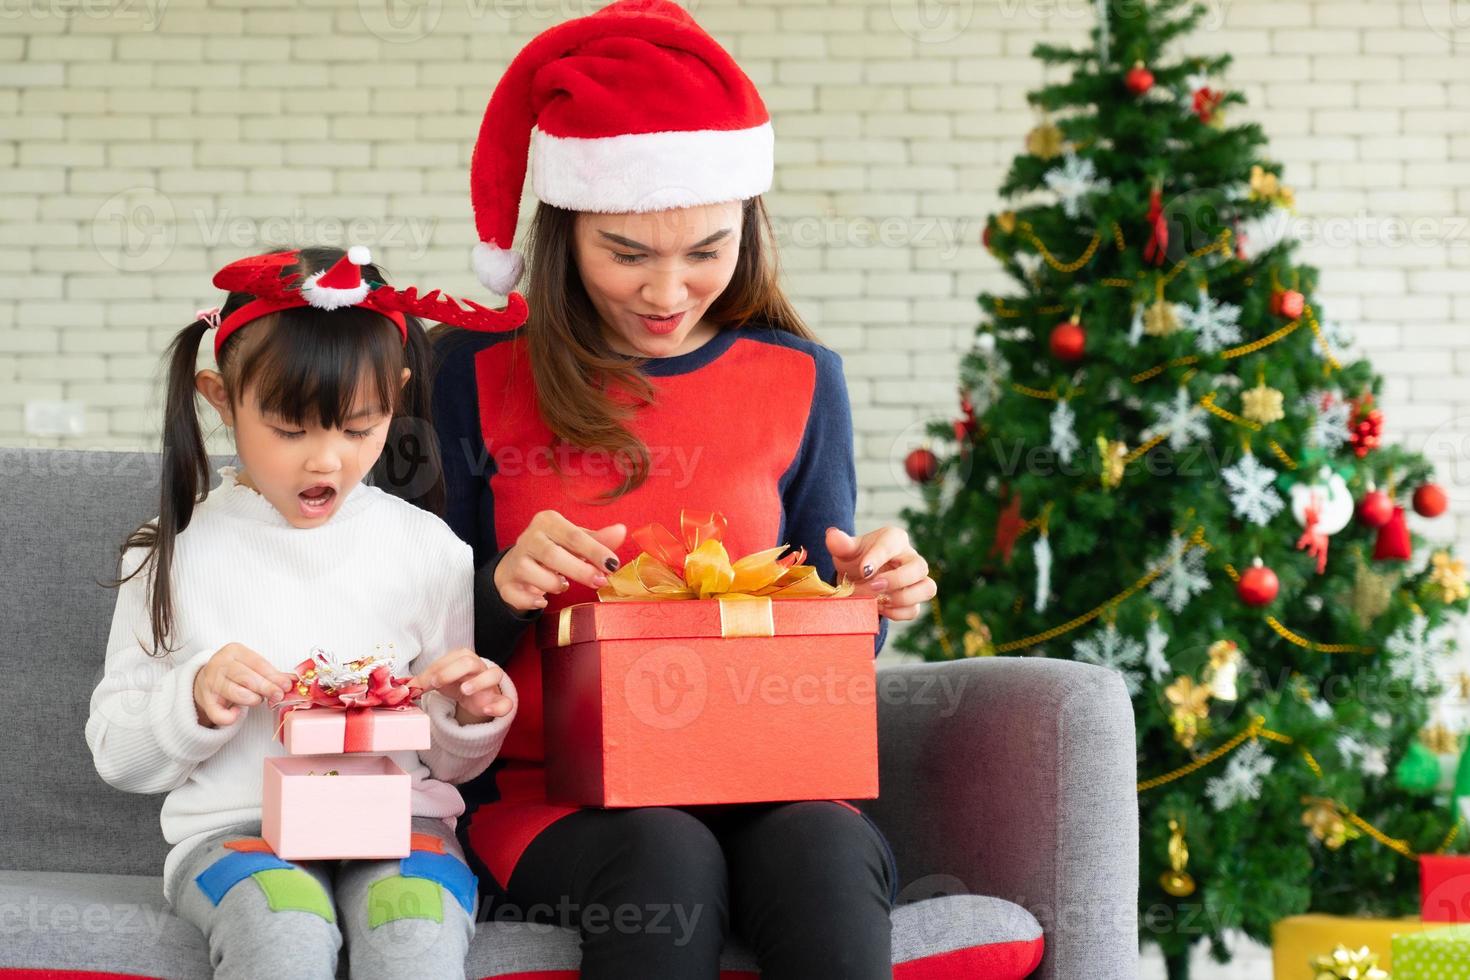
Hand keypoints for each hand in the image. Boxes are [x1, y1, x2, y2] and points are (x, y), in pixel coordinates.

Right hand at [193, 642, 296, 728]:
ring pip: (237, 694)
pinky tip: (237, 712)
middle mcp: (219, 665)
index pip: (257, 664)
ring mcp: (209, 683)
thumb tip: (294, 681)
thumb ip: (272, 674)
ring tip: (256, 699)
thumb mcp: (252, 667)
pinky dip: (232, 717)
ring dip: (252, 700)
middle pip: (247, 678)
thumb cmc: (235, 672)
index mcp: (234, 651)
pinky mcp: (204, 701)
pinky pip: (220, 714)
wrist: (205, 680)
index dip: (274, 676)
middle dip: (267, 688)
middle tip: (278, 696)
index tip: (287, 685)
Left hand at [410, 648, 514, 724]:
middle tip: (436, 683)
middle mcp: (480, 668)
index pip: (452, 658)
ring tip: (464, 691)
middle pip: (471, 661)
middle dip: (452, 671)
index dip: (437, 669)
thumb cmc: (456, 684)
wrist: (476, 699)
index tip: (422, 683)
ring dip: (479, 682)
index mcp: (464, 659)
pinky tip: (486, 710)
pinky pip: (506, 702)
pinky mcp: (498, 701)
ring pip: (494, 674)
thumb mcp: (439, 681)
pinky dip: (499, 706)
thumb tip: (402, 687)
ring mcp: (491, 685)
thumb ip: (423, 682)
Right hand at [494, 509, 626, 612]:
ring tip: (563, 584)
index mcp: (547, 522)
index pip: (573, 535)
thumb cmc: (554, 550)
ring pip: (535, 575)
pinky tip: (542, 600)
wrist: (517, 565)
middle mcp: (528, 538)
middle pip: (554, 555)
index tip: (612, 564)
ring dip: (555, 585)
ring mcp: (515, 561)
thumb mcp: (576, 542)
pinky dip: (533, 601)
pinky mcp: (506, 583)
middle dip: (580, 571)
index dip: (595, 550)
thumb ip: (598, 540)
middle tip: (600, 581)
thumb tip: (621, 531)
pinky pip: (519, 596)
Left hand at [825, 526, 936, 621]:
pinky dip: (897, 613)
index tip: (863, 570)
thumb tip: (832, 535)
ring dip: (901, 598)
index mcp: (894, 539)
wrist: (857, 577)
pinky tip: (880, 608)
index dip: (878, 558)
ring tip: (878, 599)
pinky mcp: (913, 600)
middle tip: (873, 586)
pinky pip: (914, 610)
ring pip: (927, 589)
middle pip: (920, 567)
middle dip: (896, 580)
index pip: (893, 544)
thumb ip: (840, 543)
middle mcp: (910, 558)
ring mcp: (916, 581)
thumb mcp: (845, 550)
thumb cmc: (856, 558)